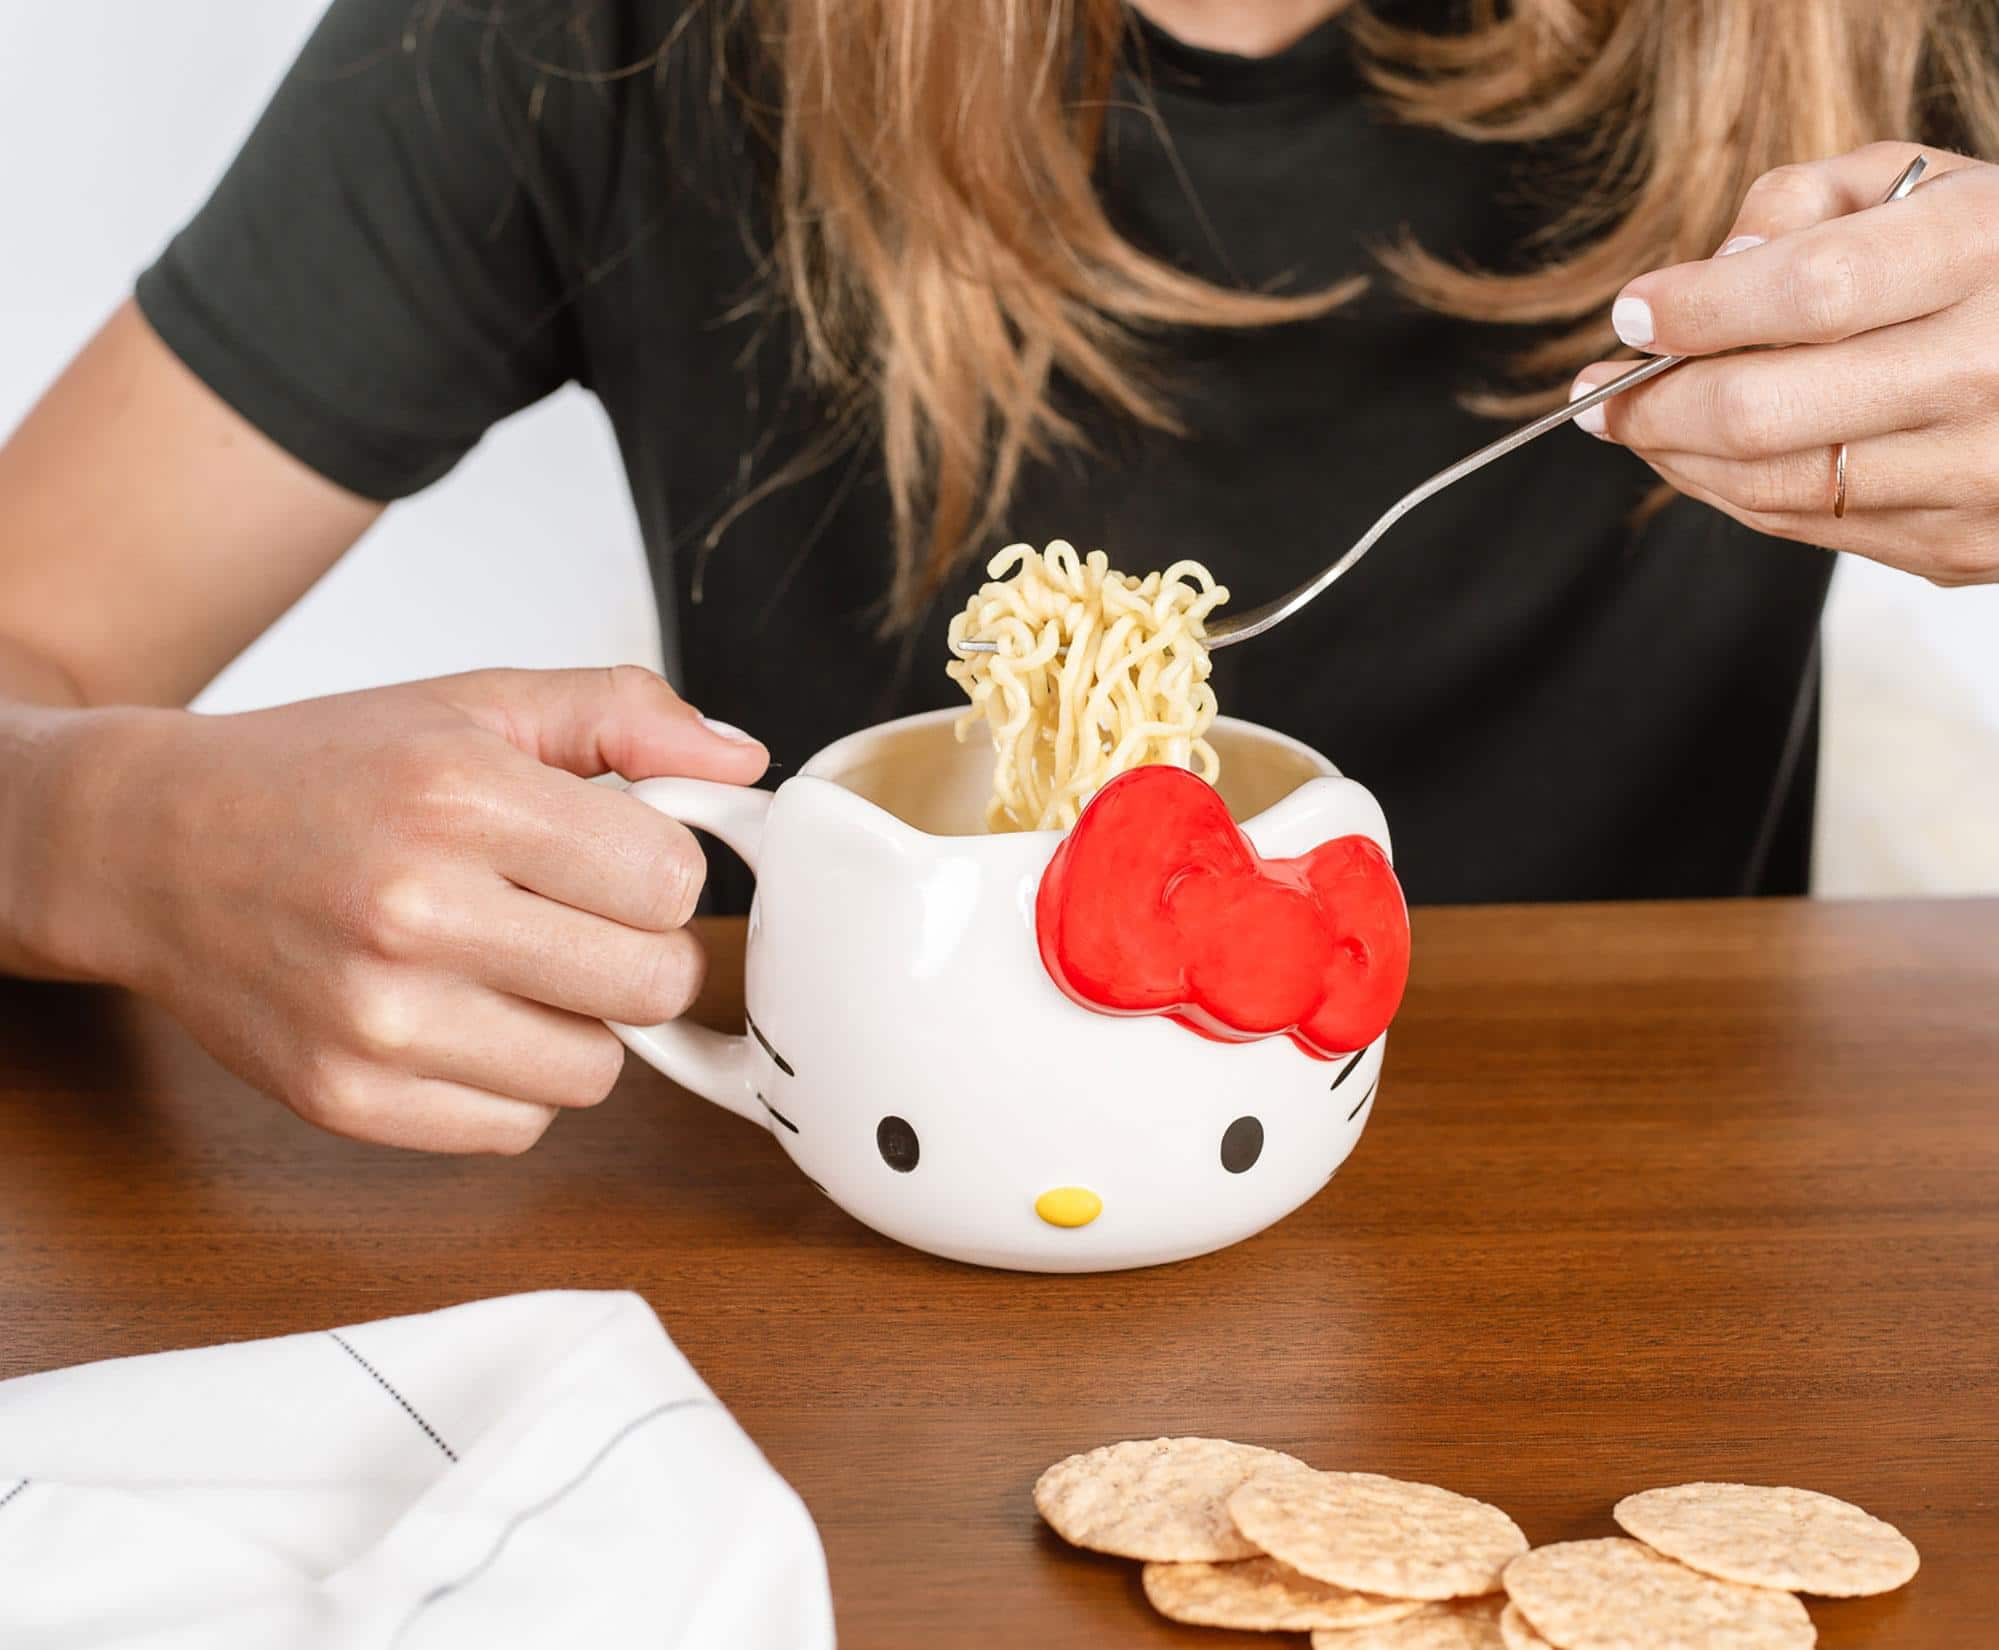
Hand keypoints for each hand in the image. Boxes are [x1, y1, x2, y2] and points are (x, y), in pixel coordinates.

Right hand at [36, 667, 766, 1152]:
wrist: (148, 845)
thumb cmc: (326, 773)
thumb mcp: (477, 706)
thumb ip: (624, 716)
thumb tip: (744, 763)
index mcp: (460, 798)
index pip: (672, 881)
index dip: (659, 868)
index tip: (613, 857)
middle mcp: (414, 912)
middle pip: (653, 984)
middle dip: (638, 949)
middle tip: (578, 918)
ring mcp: (376, 1020)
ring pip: (598, 1071)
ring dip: (578, 1024)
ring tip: (511, 965)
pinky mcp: (348, 1101)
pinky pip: (520, 1127)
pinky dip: (512, 1081)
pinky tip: (460, 1017)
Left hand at [1569, 143, 1998, 586]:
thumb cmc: (1997, 261)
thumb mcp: (1926, 184)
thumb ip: (1810, 200)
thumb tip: (1714, 268)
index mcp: (1984, 256)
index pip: (1806, 291)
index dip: (1696, 310)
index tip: (1635, 312)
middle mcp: (1988, 372)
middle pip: (1763, 411)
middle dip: (1653, 402)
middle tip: (1602, 386)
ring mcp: (1977, 474)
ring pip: (1769, 484)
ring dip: (1674, 456)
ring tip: (1634, 419)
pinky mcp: (1958, 545)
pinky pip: (1805, 525)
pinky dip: (1729, 490)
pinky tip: (1697, 455)